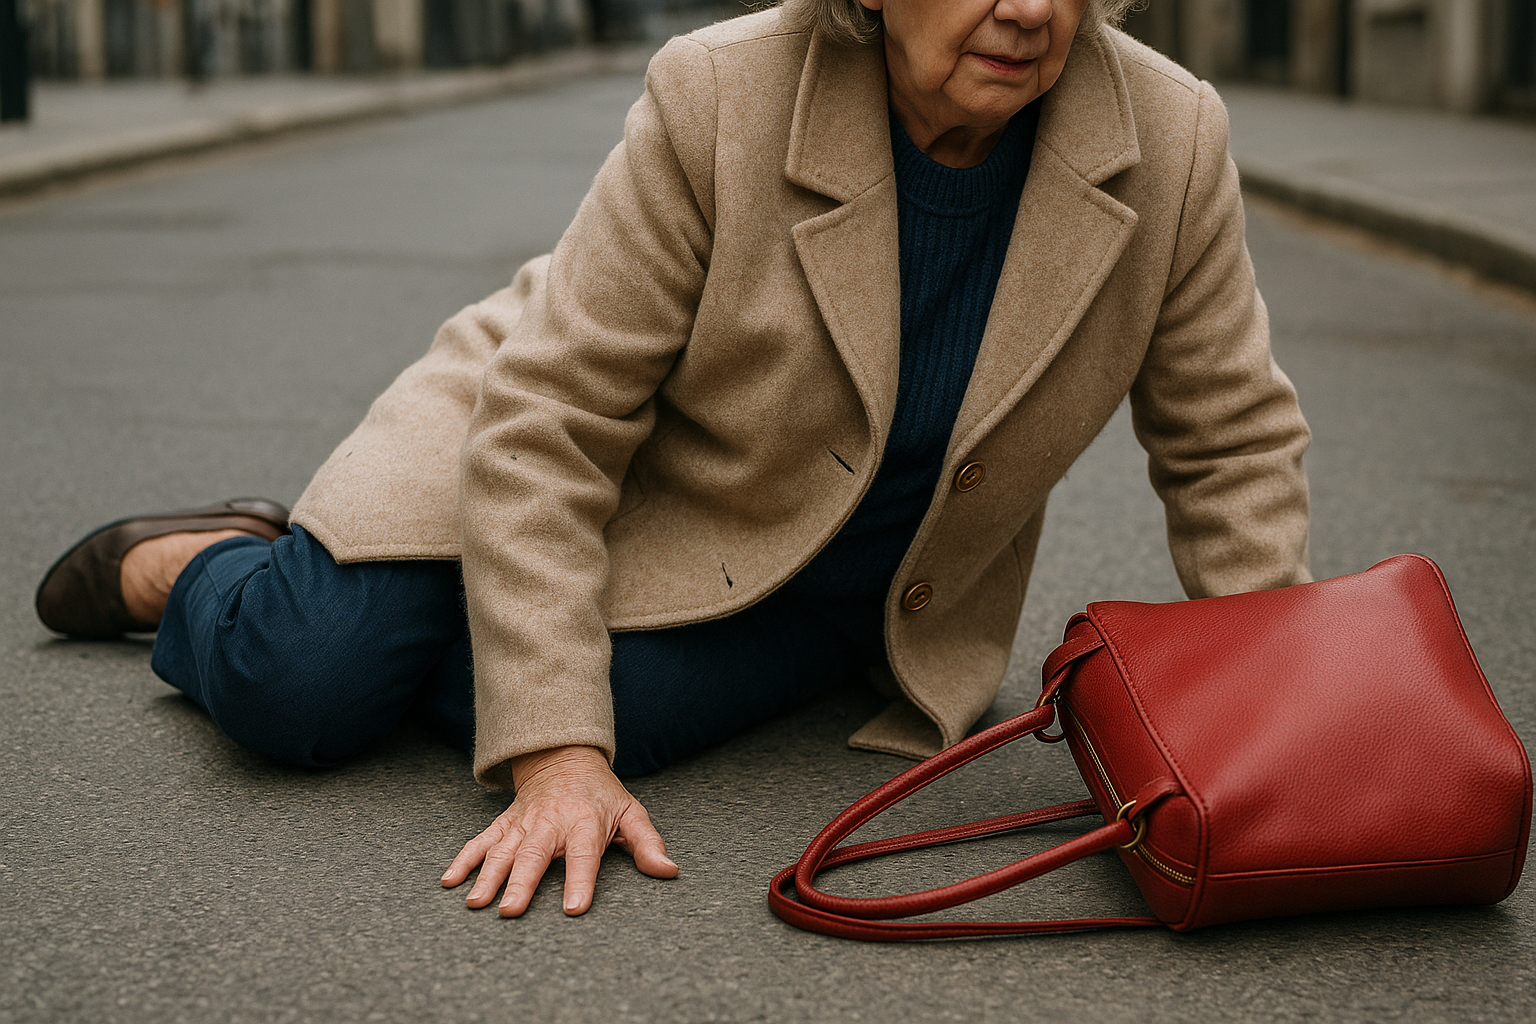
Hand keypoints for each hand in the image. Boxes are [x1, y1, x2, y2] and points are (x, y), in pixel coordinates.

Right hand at [440, 744, 677, 916]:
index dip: (580, 881)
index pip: (584, 854)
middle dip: (521, 883)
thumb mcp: (631, 813)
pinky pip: (481, 840)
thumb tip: (668, 871)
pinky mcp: (505, 823)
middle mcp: (551, 822)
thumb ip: (647, 844)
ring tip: (476, 902)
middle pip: (534, 854)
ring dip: (487, 875)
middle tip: (509, 910)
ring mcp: (524, 823)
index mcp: (585, 822)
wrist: (565, 758)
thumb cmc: (601, 795)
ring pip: (503, 850)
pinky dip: (464, 859)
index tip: (573, 908)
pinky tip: (450, 881)